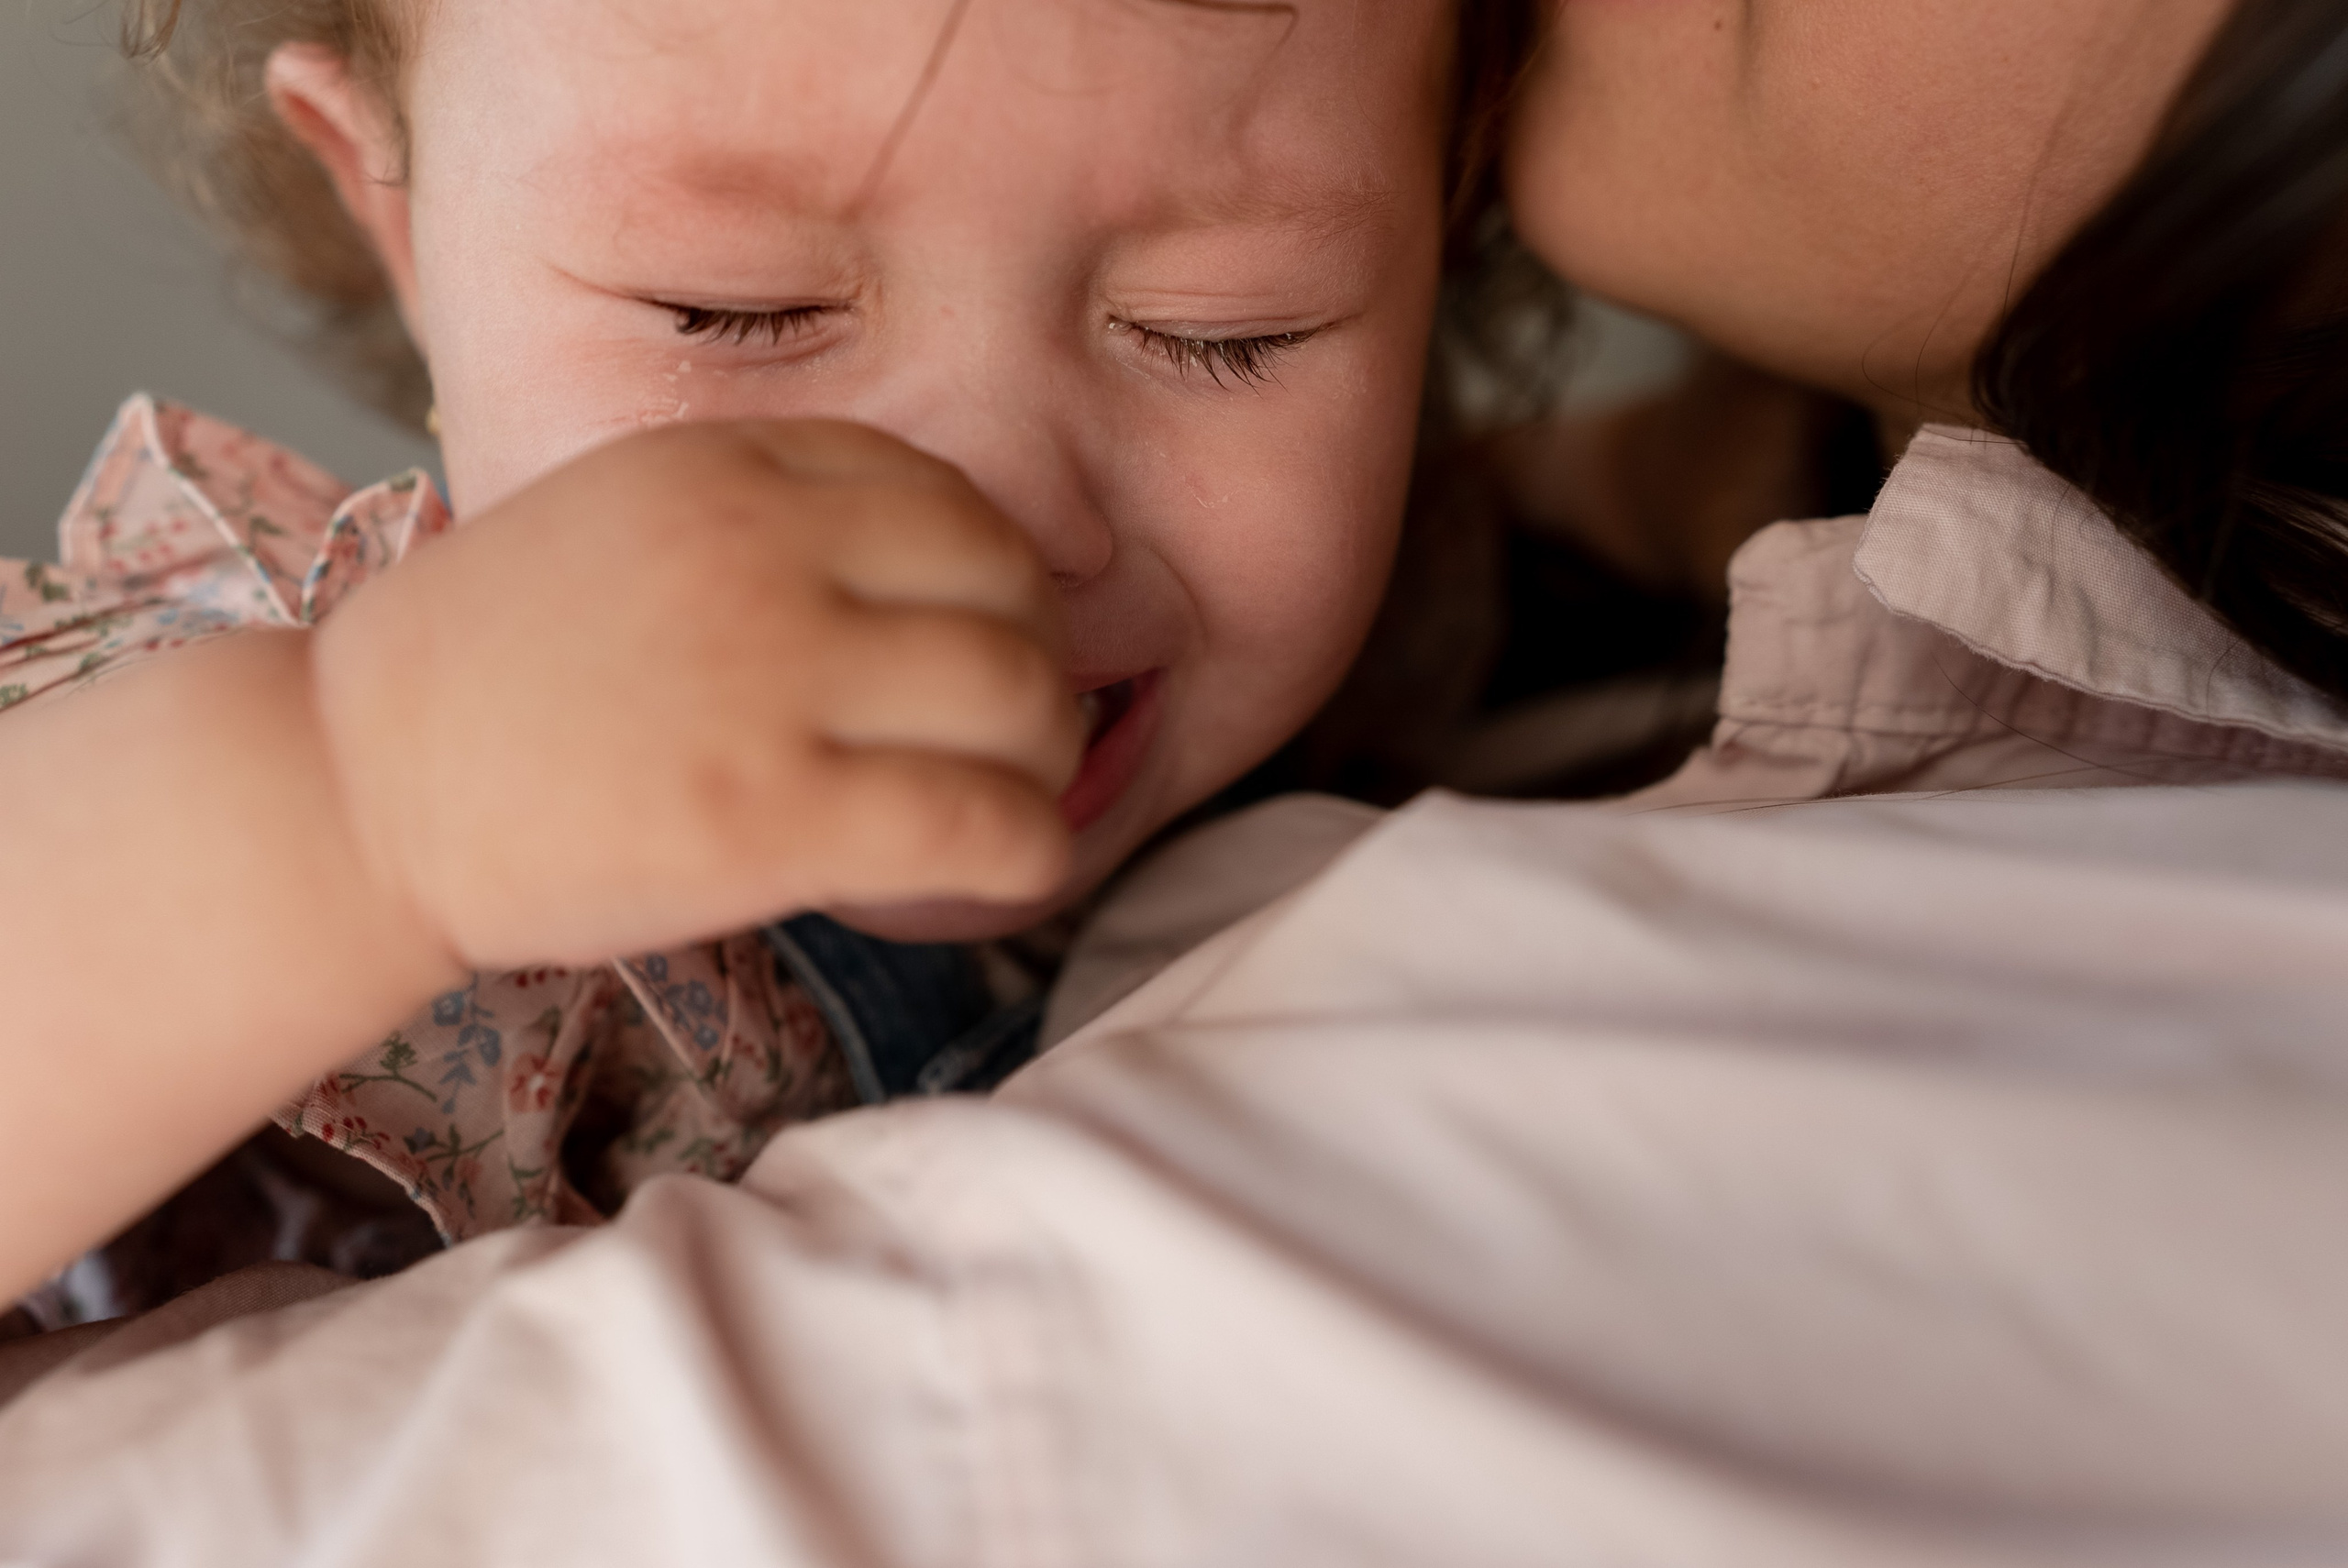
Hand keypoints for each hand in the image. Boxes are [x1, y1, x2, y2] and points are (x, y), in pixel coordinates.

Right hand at [309, 420, 1083, 968]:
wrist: (356, 784)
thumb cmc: (492, 669)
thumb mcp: (627, 520)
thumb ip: (771, 523)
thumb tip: (943, 582)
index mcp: (728, 464)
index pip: (949, 499)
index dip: (997, 581)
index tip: (980, 642)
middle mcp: (764, 549)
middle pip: (1010, 591)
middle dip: (1038, 670)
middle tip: (1008, 736)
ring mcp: (769, 679)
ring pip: (1018, 700)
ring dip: (1045, 762)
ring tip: (1004, 802)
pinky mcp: (772, 815)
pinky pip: (979, 821)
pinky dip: (1030, 853)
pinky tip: (1010, 871)